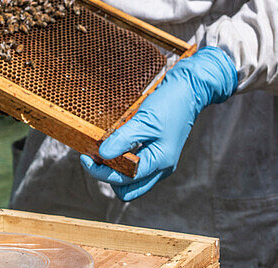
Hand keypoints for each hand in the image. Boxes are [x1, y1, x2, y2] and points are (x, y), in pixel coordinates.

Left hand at [81, 46, 236, 200]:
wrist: (191, 87)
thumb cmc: (171, 102)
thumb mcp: (145, 119)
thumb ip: (123, 139)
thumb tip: (102, 155)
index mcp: (160, 162)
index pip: (124, 182)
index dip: (102, 172)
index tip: (86, 158)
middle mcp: (161, 167)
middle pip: (128, 188)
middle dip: (108, 176)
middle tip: (94, 157)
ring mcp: (161, 159)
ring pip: (133, 179)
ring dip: (116, 169)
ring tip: (103, 150)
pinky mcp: (159, 149)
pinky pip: (138, 164)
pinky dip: (124, 159)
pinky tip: (117, 144)